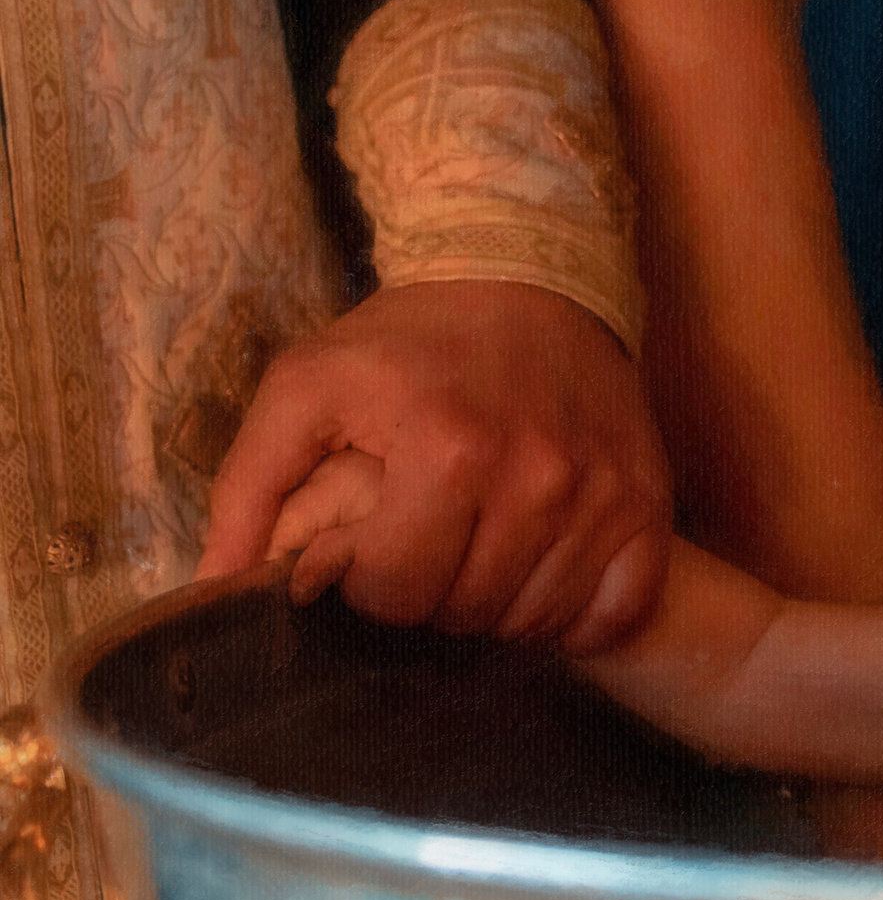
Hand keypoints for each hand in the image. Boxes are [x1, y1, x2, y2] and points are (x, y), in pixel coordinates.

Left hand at [199, 280, 673, 651]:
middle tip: (426, 548)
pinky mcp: (649, 502)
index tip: (371, 548)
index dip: (370, 584)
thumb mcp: (308, 384)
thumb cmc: (412, 341)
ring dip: (497, 608)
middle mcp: (538, 476)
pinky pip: (616, 610)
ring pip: (535, 621)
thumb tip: (216, 593)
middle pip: (467, 613)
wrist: (534, 278)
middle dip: (431, 598)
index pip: (398, 593)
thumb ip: (250, 487)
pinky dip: (577, 615)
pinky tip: (544, 576)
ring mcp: (603, 493)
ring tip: (478, 556)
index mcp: (447, 448)